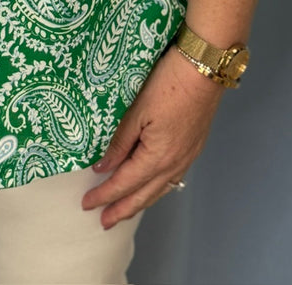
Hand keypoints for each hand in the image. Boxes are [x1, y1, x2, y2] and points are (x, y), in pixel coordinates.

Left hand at [82, 45, 223, 226]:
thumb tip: (103, 167)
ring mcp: (186, 157)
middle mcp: (174, 164)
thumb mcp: (137, 110)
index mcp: (157, 156)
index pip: (125, 183)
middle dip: (121, 210)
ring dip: (139, 203)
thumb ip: (120, 141)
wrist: (204, 68)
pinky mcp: (193, 147)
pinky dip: (156, 189)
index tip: (87, 204)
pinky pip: (172, 179)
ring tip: (124, 212)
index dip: (105, 195)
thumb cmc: (168, 83)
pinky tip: (151, 188)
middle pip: (143, 195)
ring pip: (159, 190)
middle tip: (103, 222)